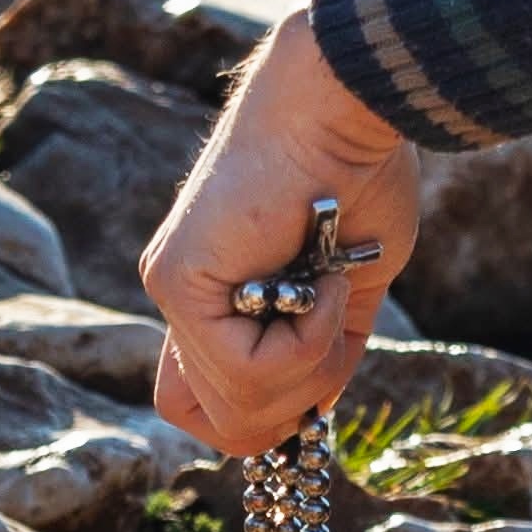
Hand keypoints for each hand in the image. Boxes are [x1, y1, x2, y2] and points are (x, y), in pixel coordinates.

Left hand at [140, 5, 419, 456]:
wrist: (344, 107)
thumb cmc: (358, 177)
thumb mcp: (349, 291)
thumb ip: (322, 352)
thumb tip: (314, 414)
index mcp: (218, 304)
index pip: (208, 409)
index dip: (269, 417)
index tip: (320, 379)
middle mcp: (183, 303)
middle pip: (226, 424)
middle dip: (301, 401)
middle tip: (336, 327)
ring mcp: (173, 294)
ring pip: (239, 409)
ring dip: (311, 366)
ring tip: (332, 291)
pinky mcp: (176, 282)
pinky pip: (245, 370)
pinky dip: (305, 340)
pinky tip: (322, 280)